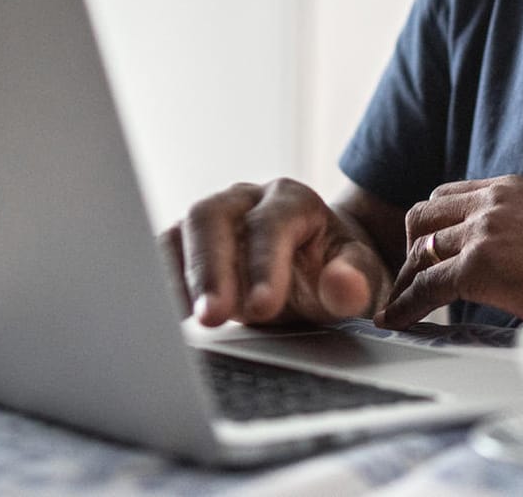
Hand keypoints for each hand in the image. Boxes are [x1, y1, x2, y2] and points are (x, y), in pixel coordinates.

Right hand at [159, 179, 392, 326]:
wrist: (319, 266)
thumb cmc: (337, 268)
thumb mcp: (361, 275)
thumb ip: (356, 280)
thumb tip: (343, 287)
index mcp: (292, 200)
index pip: (271, 224)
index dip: (264, 264)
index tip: (261, 307)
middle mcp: (245, 200)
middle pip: (212, 217)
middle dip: (210, 269)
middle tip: (214, 317)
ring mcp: (213, 219)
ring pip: (181, 232)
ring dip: (180, 277)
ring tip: (187, 321)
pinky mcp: (188, 244)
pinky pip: (163, 255)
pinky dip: (161, 284)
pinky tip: (164, 319)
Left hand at [378, 175, 522, 327]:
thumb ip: (516, 224)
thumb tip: (499, 250)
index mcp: (510, 187)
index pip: (448, 196)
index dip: (433, 226)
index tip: (427, 250)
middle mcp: (493, 200)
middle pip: (424, 215)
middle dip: (412, 247)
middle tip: (413, 277)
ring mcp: (484, 230)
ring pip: (421, 250)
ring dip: (408, 279)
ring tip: (402, 303)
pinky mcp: (479, 265)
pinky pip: (427, 285)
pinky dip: (407, 304)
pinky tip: (399, 319)